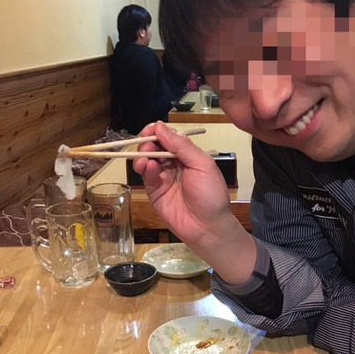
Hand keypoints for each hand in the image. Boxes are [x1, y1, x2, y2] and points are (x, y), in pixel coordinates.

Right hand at [133, 122, 256, 282]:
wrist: (208, 227)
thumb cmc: (211, 195)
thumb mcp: (202, 165)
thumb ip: (182, 146)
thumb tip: (161, 126)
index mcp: (188, 156)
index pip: (168, 138)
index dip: (158, 131)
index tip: (151, 129)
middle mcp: (174, 165)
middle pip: (155, 146)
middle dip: (148, 142)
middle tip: (146, 143)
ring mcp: (163, 178)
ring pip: (147, 159)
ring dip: (143, 154)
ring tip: (145, 157)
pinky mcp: (154, 192)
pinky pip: (146, 176)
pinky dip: (144, 168)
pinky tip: (147, 166)